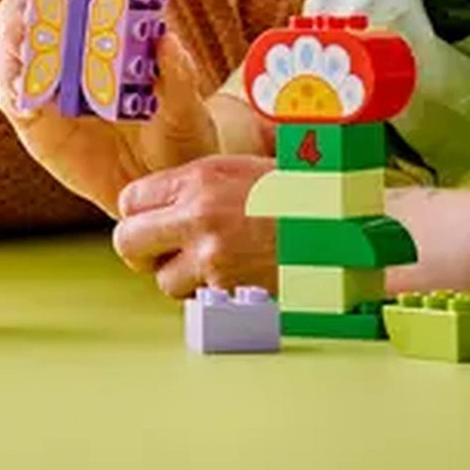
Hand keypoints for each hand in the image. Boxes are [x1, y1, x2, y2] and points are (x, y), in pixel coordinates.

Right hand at [0, 0, 221, 214]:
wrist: (161, 183)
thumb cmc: (177, 135)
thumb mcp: (185, 108)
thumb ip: (176, 76)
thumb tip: (166, 38)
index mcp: (100, 35)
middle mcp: (66, 55)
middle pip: (22, 22)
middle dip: (17, 21)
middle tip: (25, 35)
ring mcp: (47, 89)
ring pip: (8, 60)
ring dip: (9, 60)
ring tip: (25, 77)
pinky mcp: (35, 124)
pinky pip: (12, 103)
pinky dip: (12, 98)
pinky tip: (27, 104)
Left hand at [111, 153, 280, 298]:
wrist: (342, 224)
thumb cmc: (295, 193)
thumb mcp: (237, 170)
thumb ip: (192, 186)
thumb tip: (158, 204)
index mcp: (198, 180)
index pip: (129, 201)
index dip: (138, 213)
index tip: (151, 219)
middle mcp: (198, 217)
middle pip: (128, 243)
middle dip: (141, 250)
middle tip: (161, 249)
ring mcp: (213, 258)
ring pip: (163, 281)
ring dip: (181, 276)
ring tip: (212, 261)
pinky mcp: (232, 291)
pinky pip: (199, 300)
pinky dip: (211, 293)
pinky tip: (235, 274)